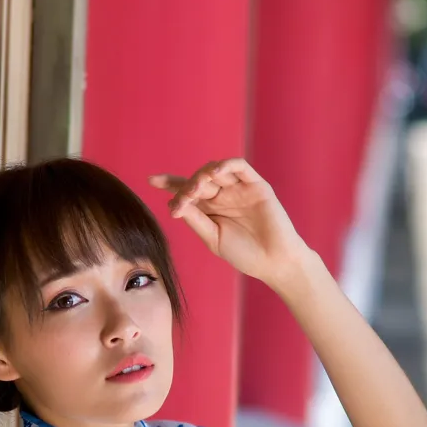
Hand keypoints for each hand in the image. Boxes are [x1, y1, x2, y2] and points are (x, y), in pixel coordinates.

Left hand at [149, 158, 310, 289]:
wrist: (274, 262)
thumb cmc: (245, 254)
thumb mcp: (213, 238)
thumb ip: (195, 219)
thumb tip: (174, 204)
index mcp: (210, 209)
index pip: (186, 191)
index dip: (169, 183)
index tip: (151, 180)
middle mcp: (223, 196)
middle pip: (198, 181)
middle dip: (186, 186)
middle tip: (183, 199)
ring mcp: (239, 189)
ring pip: (216, 171)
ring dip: (202, 175)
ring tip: (196, 188)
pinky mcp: (256, 185)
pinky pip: (240, 167)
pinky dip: (226, 165)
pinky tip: (215, 172)